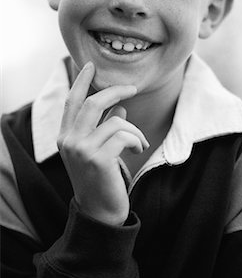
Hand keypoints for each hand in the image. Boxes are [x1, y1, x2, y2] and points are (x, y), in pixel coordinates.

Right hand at [57, 62, 148, 225]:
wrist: (100, 212)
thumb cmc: (101, 178)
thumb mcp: (98, 150)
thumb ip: (104, 127)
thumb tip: (120, 109)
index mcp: (66, 136)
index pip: (72, 101)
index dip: (82, 81)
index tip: (91, 65)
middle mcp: (69, 141)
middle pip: (93, 103)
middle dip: (116, 91)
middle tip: (133, 88)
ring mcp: (82, 149)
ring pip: (116, 121)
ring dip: (134, 130)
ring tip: (139, 143)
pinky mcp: (98, 158)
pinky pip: (125, 135)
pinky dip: (137, 140)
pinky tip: (139, 150)